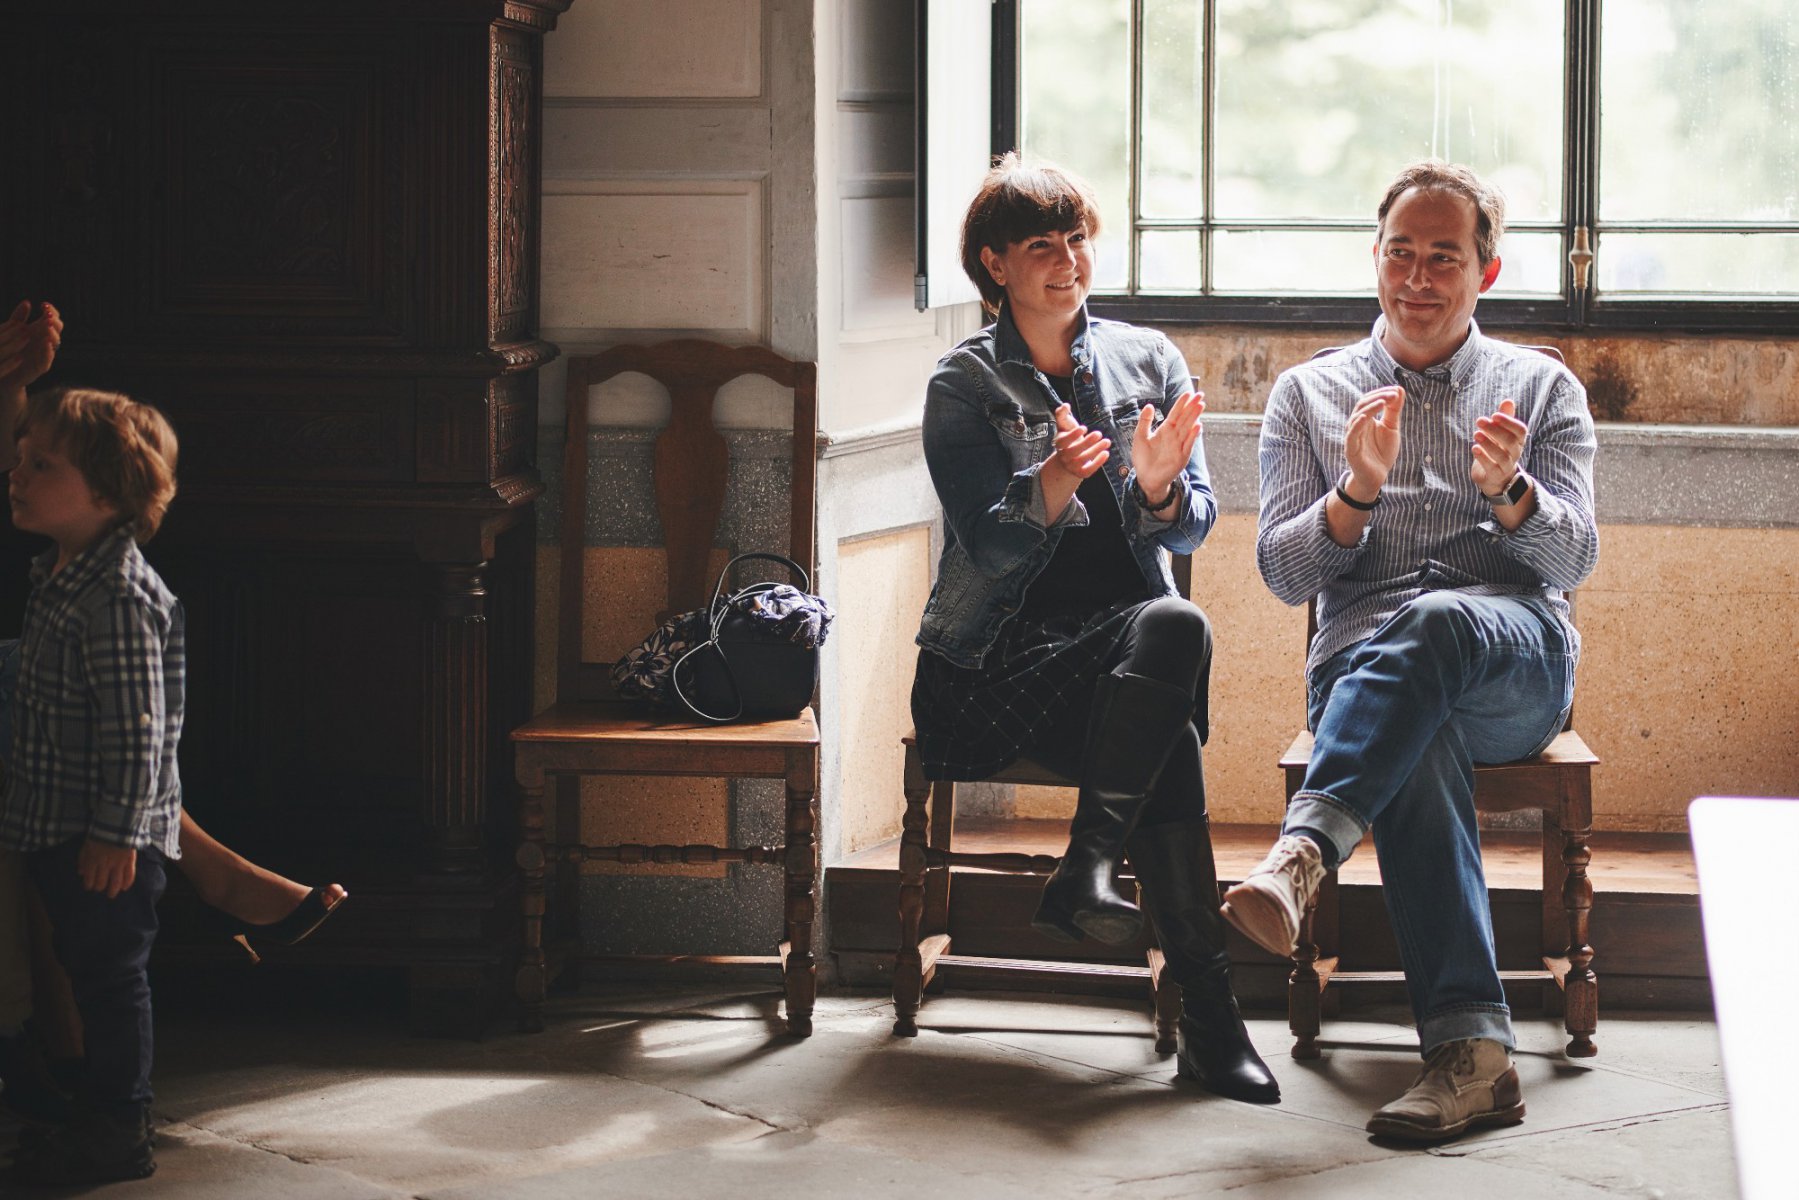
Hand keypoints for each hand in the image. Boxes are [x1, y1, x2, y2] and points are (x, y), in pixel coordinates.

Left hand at [0, 301, 63, 392]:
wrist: (4, 372)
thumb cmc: (9, 350)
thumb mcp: (11, 330)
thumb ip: (19, 317)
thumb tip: (27, 302)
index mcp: (40, 331)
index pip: (52, 318)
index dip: (51, 310)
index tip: (43, 304)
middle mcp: (45, 341)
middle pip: (57, 328)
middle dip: (55, 321)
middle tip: (48, 315)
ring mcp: (44, 354)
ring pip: (55, 343)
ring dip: (53, 334)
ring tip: (48, 326)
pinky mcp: (41, 366)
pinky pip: (48, 359)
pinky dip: (48, 350)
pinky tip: (46, 342)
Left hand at [78, 838, 137, 898]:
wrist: (115, 823)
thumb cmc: (99, 833)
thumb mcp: (86, 845)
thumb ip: (82, 859)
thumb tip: (80, 873)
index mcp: (92, 861)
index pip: (89, 879)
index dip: (89, 885)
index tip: (89, 887)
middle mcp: (104, 865)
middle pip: (101, 883)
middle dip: (99, 888)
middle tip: (100, 889)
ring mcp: (117, 864)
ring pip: (115, 882)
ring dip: (112, 891)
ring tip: (111, 895)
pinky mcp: (129, 860)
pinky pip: (129, 875)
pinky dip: (127, 883)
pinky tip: (124, 888)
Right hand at [1045, 403, 1109, 482]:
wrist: (1068, 458)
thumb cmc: (1068, 437)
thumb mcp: (1064, 425)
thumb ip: (1062, 414)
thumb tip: (1065, 405)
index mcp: (1059, 444)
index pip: (1063, 442)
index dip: (1073, 435)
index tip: (1084, 427)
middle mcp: (1063, 457)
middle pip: (1073, 452)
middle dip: (1087, 443)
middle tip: (1099, 433)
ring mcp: (1072, 466)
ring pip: (1082, 460)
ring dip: (1095, 451)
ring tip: (1107, 441)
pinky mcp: (1081, 473)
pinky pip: (1088, 470)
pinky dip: (1097, 463)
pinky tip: (1106, 453)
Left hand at [1131, 389, 1203, 504]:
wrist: (1146, 478)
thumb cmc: (1143, 458)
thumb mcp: (1140, 437)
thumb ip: (1144, 422)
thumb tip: (1149, 405)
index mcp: (1165, 430)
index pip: (1175, 413)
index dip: (1181, 403)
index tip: (1188, 393)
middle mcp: (1174, 436)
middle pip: (1185, 418)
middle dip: (1192, 406)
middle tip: (1200, 394)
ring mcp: (1179, 446)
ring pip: (1188, 428)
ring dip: (1194, 417)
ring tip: (1201, 405)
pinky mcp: (1181, 457)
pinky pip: (1188, 444)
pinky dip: (1192, 436)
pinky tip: (1197, 426)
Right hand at [1343, 385, 1404, 498]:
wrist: (1377, 476)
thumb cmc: (1382, 452)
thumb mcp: (1392, 427)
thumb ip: (1394, 410)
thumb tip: (1399, 389)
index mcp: (1366, 419)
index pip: (1369, 399)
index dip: (1381, 393)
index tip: (1397, 390)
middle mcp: (1357, 425)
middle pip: (1362, 404)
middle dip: (1378, 397)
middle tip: (1393, 394)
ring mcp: (1352, 436)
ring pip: (1356, 417)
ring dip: (1370, 408)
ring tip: (1384, 402)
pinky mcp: (1351, 449)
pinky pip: (1351, 434)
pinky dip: (1357, 424)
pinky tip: (1365, 417)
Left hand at [1471, 398, 1526, 495]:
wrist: (1495, 477)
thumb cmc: (1498, 449)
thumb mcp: (1500, 433)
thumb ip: (1504, 418)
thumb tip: (1508, 400)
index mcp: (1518, 441)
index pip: (1520, 430)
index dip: (1509, 422)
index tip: (1494, 415)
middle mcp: (1515, 453)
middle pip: (1510, 441)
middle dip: (1495, 430)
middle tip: (1480, 420)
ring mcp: (1506, 466)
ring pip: (1501, 456)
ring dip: (1488, 444)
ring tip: (1476, 434)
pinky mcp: (1495, 475)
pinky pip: (1491, 467)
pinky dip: (1483, 458)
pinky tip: (1474, 448)